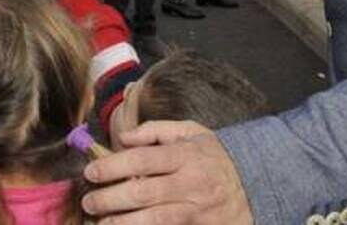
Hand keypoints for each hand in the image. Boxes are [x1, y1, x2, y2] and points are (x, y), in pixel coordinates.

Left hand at [81, 121, 253, 223]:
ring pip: (155, 219)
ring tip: (102, 223)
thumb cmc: (216, 157)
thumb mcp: (192, 132)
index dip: (113, 166)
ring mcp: (198, 209)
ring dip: (125, 222)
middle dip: (111, 198)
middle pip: (144, 191)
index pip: (142, 159)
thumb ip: (156, 131)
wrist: (257, 185)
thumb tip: (123, 137)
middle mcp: (191, 182)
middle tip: (89, 201)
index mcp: (186, 155)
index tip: (91, 171)